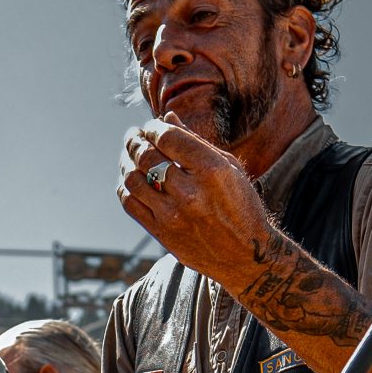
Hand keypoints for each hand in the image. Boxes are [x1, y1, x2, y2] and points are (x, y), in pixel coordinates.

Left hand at [116, 119, 274, 285]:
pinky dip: (125, 186)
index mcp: (212, 170)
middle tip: (134, 136)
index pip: (167, 138)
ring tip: (129, 155)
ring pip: (132, 179)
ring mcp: (174, 216)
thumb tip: (167, 116)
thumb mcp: (228, 168)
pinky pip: (130, 204)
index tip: (151, 127)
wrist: (246, 255)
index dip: (153, 128)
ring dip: (126, 161)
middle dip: (135, 141)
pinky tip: (129, 179)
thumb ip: (195, 142)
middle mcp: (191, 193)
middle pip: (147, 156)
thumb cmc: (241, 206)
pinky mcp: (163, 234)